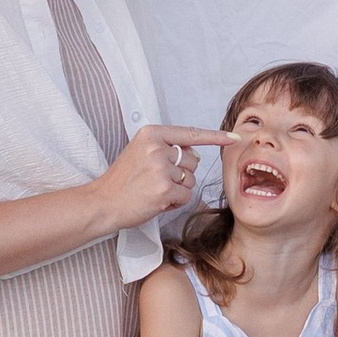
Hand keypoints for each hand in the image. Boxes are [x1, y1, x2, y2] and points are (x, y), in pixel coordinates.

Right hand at [99, 124, 220, 231]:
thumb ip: (165, 147)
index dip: (215, 136)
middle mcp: (157, 148)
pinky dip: (175, 202)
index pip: (190, 133)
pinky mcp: (164, 189)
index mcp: (151, 134)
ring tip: (154, 190)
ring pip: (191, 179)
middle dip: (181, 173)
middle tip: (156, 179)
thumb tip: (194, 152)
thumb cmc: (122, 180)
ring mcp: (161, 168)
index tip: (234, 137)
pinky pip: (185, 195)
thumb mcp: (139, 151)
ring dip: (178, 189)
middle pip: (193, 160)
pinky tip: (156, 201)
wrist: (103, 202)